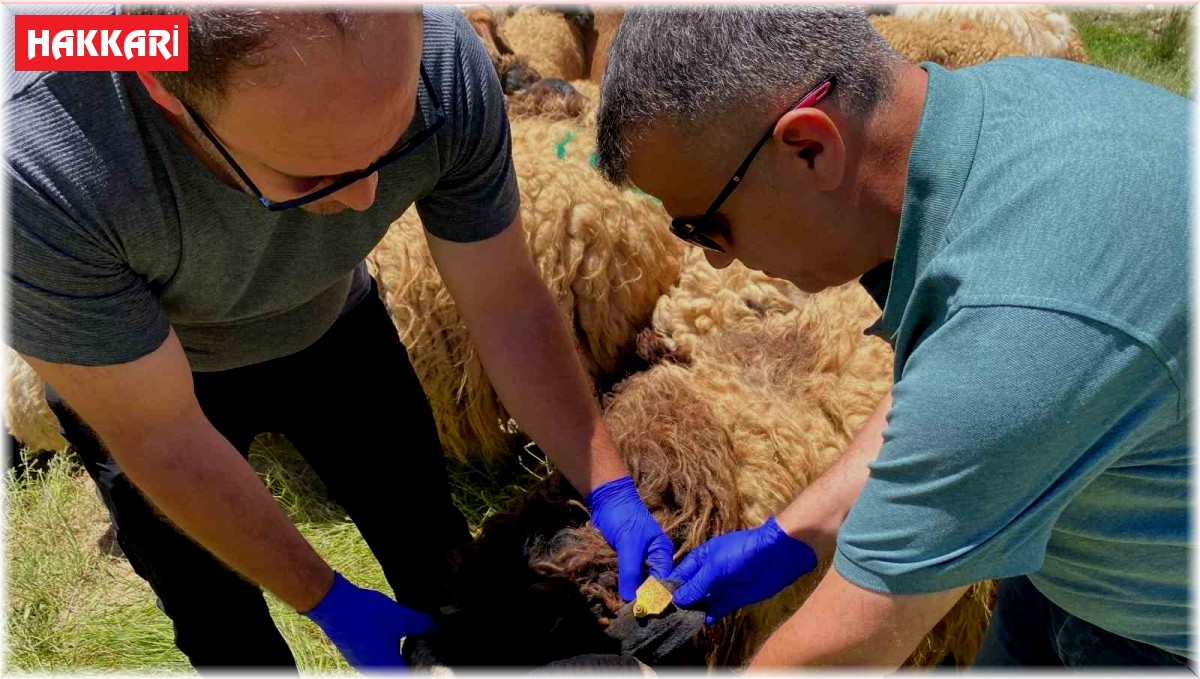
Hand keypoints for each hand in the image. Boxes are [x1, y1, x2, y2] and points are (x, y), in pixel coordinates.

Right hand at [303, 571, 435, 669]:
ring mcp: (362, 664)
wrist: (333, 604)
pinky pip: (377, 658)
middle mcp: (373, 670)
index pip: (412, 674)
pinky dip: (388, 651)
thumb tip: (437, 629)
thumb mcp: (402, 617)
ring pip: (388, 664)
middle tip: (427, 644)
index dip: (425, 668)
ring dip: (400, 655)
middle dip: (414, 661)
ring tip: (414, 638)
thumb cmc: (366, 613)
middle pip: (400, 669)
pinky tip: (394, 635)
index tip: (436, 659)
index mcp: (387, 667)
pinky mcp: (356, 655)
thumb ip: (424, 625)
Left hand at [586, 475, 674, 600]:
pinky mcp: (626, 560)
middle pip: (651, 585)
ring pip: (638, 583)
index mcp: (663, 553)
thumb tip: (631, 599)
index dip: (655, 596)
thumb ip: (631, 571)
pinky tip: (617, 596)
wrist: (606, 500)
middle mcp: (654, 559)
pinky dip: (623, 585)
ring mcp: (639, 560)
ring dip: (631, 593)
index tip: (644, 611)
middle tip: (632, 614)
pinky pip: (627, 577)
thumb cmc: (623, 516)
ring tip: (624, 610)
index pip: (664, 581)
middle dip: (642, 597)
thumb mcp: (628, 544)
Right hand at [669, 516, 815, 624]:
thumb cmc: (742, 553)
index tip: (657, 601)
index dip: (669, 586)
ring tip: (682, 621)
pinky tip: (703, 621)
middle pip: (689, 589)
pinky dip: (710, 615)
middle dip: (680, 601)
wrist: (775, 556)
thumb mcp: (714, 567)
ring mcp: (720, 586)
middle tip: (667, 616)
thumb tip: (677, 599)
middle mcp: (708, 572)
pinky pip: (717, 609)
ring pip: (702, 601)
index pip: (679, 574)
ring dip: (694, 610)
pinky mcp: (733, 598)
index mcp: (700, 558)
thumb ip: (696, 584)